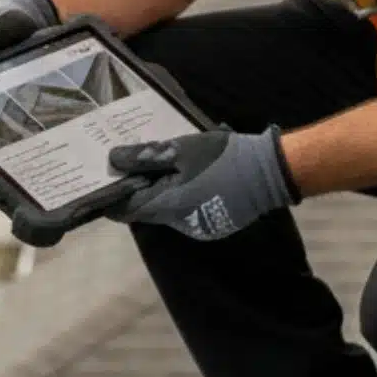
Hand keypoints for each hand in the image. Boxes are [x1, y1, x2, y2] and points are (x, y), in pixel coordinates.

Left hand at [104, 128, 299, 239]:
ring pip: (169, 210)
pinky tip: (191, 177)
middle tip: (138, 164)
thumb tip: (112, 161)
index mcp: (168, 206)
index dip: (112, 197)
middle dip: (141, 189)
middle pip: (148, 209)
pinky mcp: (214, 225)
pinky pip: (188, 211)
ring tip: (168, 166)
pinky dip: (183, 196)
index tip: (105, 181)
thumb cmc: (223, 157)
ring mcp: (199, 228)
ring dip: (164, 191)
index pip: (125, 211)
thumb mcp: (181, 149)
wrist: (271, 171)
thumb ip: (144, 157)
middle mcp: (180, 224)